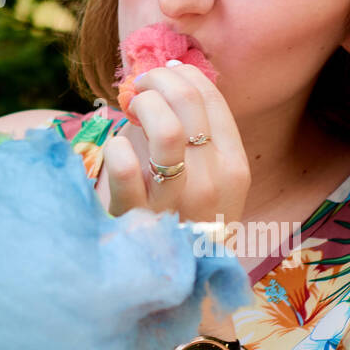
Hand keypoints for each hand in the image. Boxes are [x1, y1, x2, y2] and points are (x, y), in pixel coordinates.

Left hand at [103, 61, 250, 225]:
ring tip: (129, 108)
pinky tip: (115, 150)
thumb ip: (194, 130)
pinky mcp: (137, 217)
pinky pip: (125, 167)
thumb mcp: (205, 177)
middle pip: (188, 102)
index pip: (211, 98)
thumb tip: (173, 70)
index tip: (160, 77)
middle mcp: (213, 183)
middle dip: (157, 80)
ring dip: (142, 105)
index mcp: (234, 167)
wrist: (169, 278)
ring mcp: (176, 203)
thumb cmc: (180, 214)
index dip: (180, 74)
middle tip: (139, 86)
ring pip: (166, 129)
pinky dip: (115, 148)